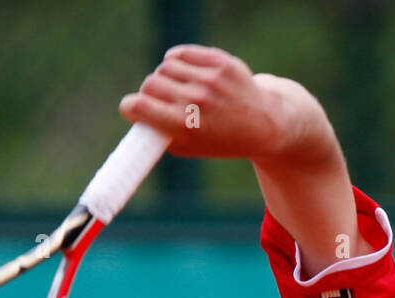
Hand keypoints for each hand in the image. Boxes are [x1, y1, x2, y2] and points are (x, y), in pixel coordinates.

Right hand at [120, 44, 292, 160]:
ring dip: (165, 77)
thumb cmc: (221, 140)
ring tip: (175, 88)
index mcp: (185, 126)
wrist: (264, 124)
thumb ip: (161, 133)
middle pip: (149, 84)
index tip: (132, 110)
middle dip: (149, 94)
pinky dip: (177, 61)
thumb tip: (136, 116)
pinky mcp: (218, 62)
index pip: (138, 106)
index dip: (130, 108)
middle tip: (157, 101)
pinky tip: (182, 71)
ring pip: (164, 67)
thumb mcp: (190, 148)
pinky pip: (181, 53)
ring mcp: (208, 79)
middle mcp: (196, 101)